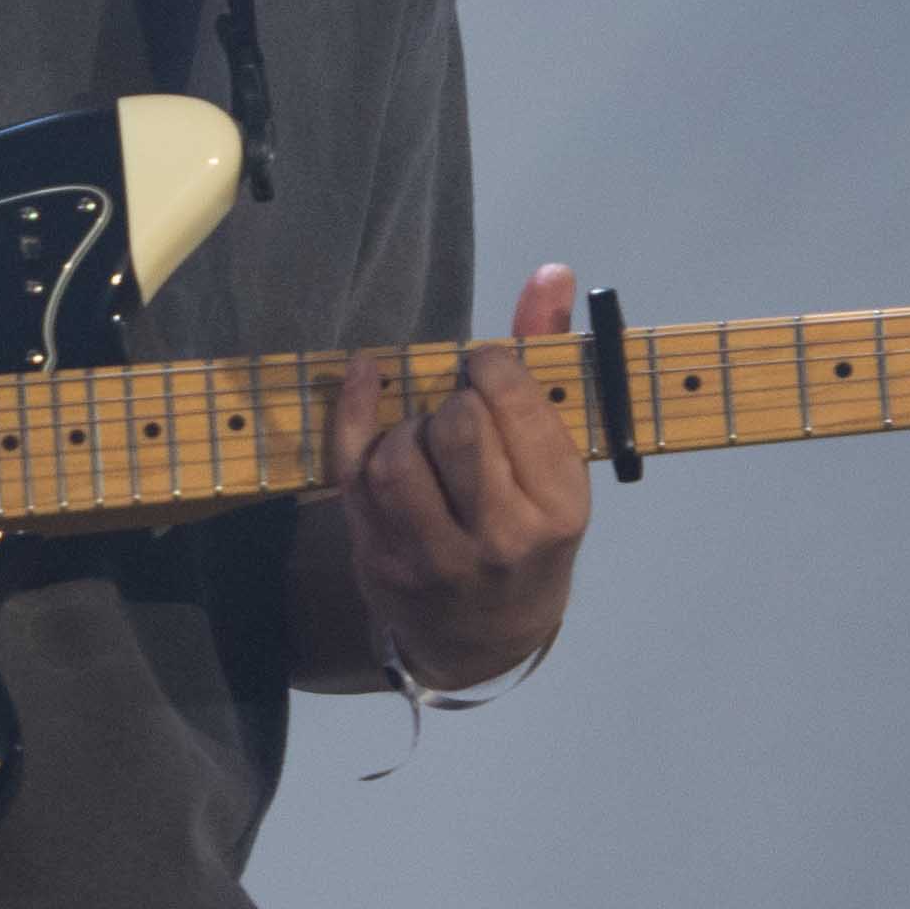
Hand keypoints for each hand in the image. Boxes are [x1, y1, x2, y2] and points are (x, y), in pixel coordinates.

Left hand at [332, 264, 590, 688]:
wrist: (486, 637)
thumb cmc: (530, 530)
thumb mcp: (557, 460)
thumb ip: (547, 359)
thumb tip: (551, 271)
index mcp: (559, 505)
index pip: (513, 403)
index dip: (491, 366)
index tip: (487, 369)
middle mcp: (501, 538)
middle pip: (456, 426)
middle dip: (453, 400)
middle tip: (460, 408)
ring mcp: (435, 557)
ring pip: (396, 454)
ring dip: (404, 424)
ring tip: (425, 433)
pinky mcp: (380, 561)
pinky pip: (350, 473)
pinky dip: (352, 416)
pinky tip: (366, 384)